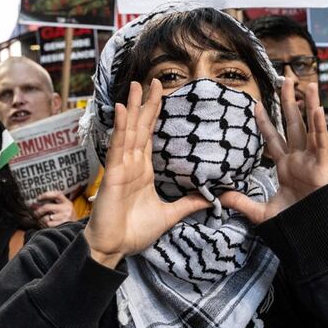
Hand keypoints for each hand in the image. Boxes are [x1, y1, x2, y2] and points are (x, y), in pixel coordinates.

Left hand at [32, 191, 75, 226]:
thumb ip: (49, 204)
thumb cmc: (65, 216)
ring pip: (46, 218)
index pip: (56, 194)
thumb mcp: (62, 207)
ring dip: (41, 219)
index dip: (46, 195)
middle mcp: (67, 208)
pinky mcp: (63, 225)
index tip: (38, 198)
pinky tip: (45, 225)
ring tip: (41, 220)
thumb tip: (32, 205)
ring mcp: (65, 217)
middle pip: (47, 207)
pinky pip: (49, 224)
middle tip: (35, 212)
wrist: (75, 228)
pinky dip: (44, 225)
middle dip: (38, 210)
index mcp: (67, 202)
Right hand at [83, 80, 210, 267]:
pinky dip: (120, 126)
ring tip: (136, 86)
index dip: (154, 113)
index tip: (161, 93)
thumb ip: (189, 204)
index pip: (150, 135)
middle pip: (140, 126)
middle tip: (152, 79)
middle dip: (146, 103)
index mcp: (143, 169)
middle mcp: (132, 163)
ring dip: (132, 107)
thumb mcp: (170, 215)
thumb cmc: (134, 232)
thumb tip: (213, 198)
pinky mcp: (113, 174)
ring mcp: (121, 166)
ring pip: (129, 130)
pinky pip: (117, 146)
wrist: (114, 248)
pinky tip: (122, 109)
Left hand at [220, 78, 327, 224]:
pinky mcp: (323, 168)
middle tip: (285, 79)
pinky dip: (321, 127)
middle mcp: (299, 159)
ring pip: (310, 127)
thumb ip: (242, 202)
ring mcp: (312, 161)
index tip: (256, 103)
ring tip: (307, 83)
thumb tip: (220, 197)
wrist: (310, 237)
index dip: (265, 121)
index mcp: (285, 167)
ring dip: (309, 105)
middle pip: (293, 124)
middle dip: (289, 102)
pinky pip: (322, 143)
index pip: (272, 138)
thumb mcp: (261, 212)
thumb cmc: (291, 225)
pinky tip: (318, 109)